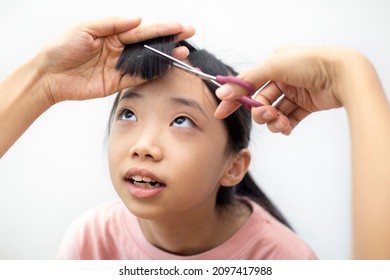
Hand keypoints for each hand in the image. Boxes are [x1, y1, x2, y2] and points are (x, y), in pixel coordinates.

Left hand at [40, 17, 194, 103]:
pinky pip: (139, 77)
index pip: (142, 28)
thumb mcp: (86, 28)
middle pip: (149, 42)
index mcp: (112, 32)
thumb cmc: (63, 48)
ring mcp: (120, 65)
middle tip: (188, 35)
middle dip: (169, 38)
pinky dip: (153, 74)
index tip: (179, 26)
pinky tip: (165, 68)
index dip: (161, 27)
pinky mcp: (117, 82)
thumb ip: (112, 23)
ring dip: (165, 57)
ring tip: (182, 53)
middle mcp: (119, 48)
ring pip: (148, 60)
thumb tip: (136, 19)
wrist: (50, 76)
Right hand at [214, 46, 364, 134]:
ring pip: (274, 112)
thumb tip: (223, 92)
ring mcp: (295, 93)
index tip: (221, 113)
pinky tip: (287, 128)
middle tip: (267, 115)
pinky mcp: (306, 105)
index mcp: (274, 64)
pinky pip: (289, 119)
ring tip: (282, 123)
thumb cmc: (310, 63)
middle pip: (261, 102)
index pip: (248, 84)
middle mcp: (283, 78)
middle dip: (261, 112)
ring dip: (274, 121)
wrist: (343, 75)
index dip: (234, 99)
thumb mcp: (273, 66)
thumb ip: (246, 81)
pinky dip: (286, 126)